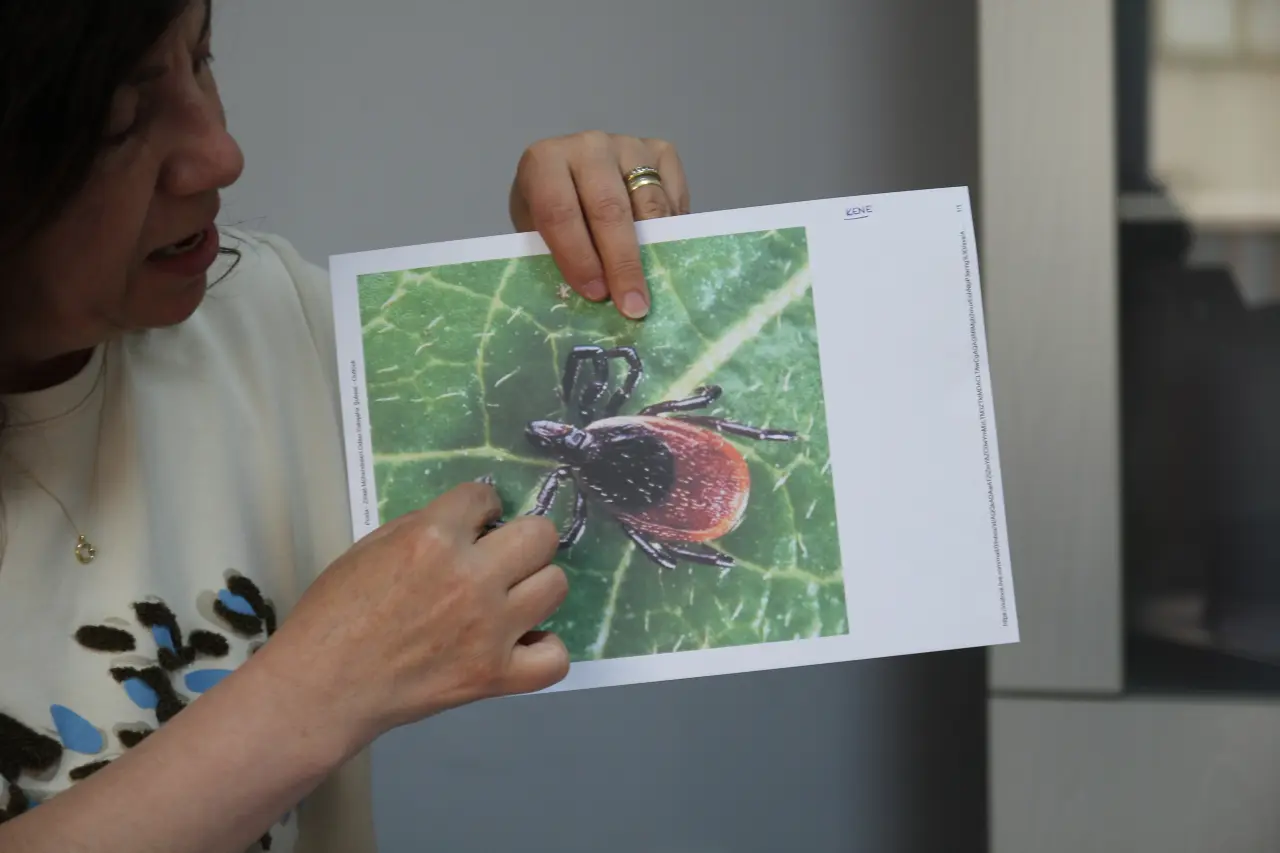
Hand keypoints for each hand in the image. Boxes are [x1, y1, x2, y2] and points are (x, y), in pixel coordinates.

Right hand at [263, 482, 569, 746]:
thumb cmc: (333, 614)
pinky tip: (522, 643)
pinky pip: (555, 658)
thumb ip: (424, 528)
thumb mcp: (370, 548)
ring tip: (510, 599)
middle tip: (501, 558)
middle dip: (522, 539)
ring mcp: (489, 629)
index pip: (485, 497)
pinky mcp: (495, 676)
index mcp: (433, 538)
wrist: (321, 688)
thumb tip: (470, 522)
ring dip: (535, 587)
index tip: (473, 525)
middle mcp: (471, 578)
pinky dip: (544, 649)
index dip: (479, 508)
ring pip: (555, 586)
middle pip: (541, 536)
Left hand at [509, 131, 689, 319]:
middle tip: (633, 304)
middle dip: (622, 263)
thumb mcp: (540, 232)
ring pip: (648, 203)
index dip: (578, 256)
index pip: (560, 211)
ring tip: (654, 290)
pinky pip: (673, 196)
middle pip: (609, 209)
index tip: (597, 294)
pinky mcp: (660, 151)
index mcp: (544, 162)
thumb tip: (596, 298)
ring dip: (653, 252)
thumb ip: (560, 256)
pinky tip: (664, 254)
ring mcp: (628, 145)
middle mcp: (588, 146)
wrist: (572, 174)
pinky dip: (673, 229)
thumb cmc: (552, 212)